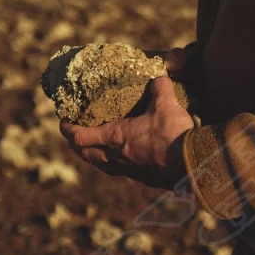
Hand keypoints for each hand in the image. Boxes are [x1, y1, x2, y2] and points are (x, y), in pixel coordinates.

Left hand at [59, 76, 194, 189]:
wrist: (192, 163)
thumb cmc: (173, 134)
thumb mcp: (166, 103)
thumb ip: (159, 87)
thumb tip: (159, 76)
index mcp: (116, 137)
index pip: (80, 136)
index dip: (68, 129)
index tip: (62, 122)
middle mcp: (117, 156)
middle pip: (86, 154)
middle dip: (76, 145)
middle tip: (73, 136)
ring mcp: (129, 170)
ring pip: (102, 165)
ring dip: (93, 157)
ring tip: (93, 150)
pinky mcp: (144, 178)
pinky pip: (120, 172)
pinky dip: (113, 164)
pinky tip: (122, 159)